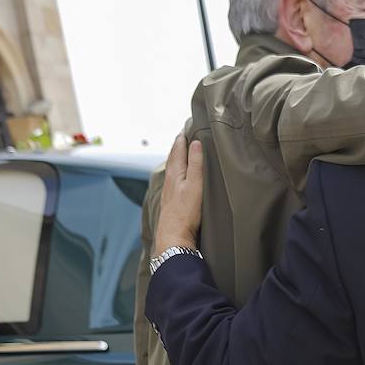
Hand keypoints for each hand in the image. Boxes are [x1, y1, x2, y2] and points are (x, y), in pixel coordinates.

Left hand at [154, 134, 203, 256]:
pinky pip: (172, 180)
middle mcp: (169, 180)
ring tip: (181, 152)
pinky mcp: (170, 201)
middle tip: (183, 136)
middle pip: (172, 158)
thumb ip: (196, 163)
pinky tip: (178, 178)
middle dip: (177, 146)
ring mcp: (168, 191)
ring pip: (171, 169)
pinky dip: (176, 172)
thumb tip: (195, 143)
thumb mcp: (195, 184)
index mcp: (175, 173)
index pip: (177, 149)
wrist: (173, 237)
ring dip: (176, 158)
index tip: (186, 128)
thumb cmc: (185, 212)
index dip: (181, 138)